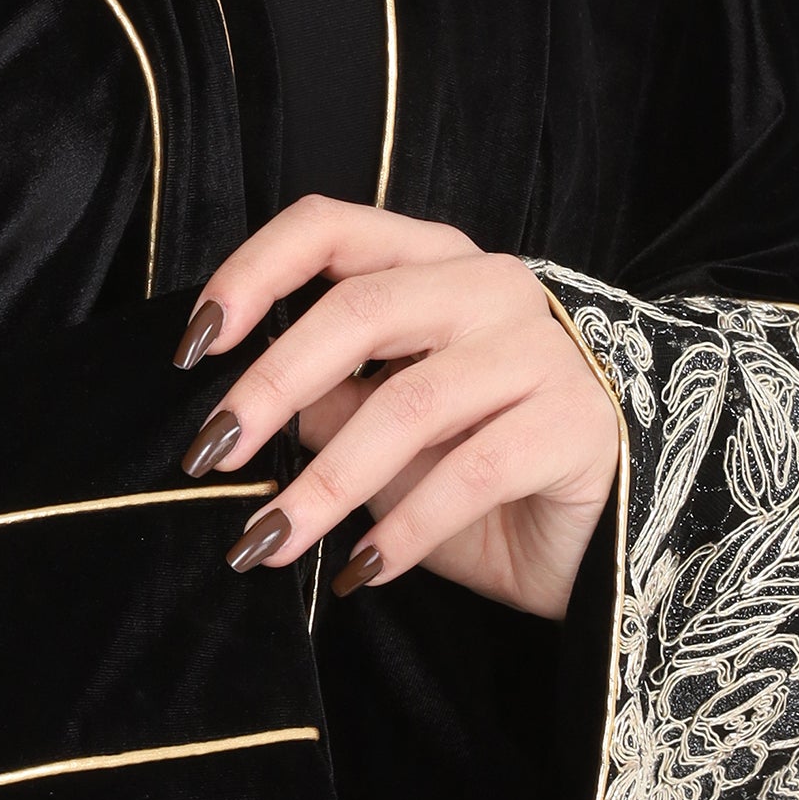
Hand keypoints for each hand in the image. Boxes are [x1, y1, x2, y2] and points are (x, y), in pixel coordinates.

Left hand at [173, 202, 622, 619]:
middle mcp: (490, 287)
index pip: (330, 229)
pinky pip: (471, 473)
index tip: (195, 344)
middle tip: (209, 453)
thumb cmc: (483, 473)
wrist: (603, 535)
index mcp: (434, 263)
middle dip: (271, 386)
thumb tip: (237, 409)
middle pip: (360, 310)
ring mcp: (541, 351)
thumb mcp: (386, 436)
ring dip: (324, 483)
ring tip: (267, 541)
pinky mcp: (575, 423)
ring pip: (408, 403)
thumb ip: (326, 403)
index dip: (253, 272)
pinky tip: (362, 570)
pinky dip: (404, 528)